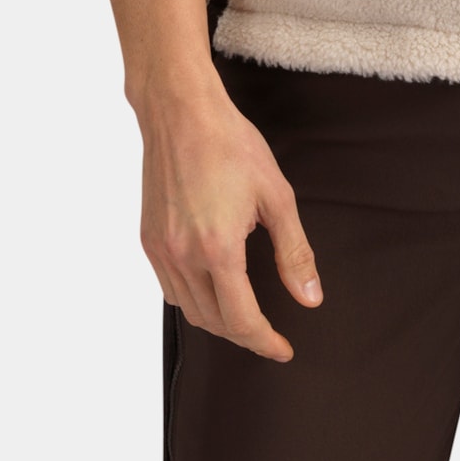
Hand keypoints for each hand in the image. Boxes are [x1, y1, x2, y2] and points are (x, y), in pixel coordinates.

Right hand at [137, 74, 323, 359]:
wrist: (180, 112)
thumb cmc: (232, 144)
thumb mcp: (276, 195)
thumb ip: (294, 252)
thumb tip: (310, 299)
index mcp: (218, 249)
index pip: (241, 320)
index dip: (265, 342)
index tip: (283, 349)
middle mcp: (183, 257)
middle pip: (214, 322)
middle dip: (245, 334)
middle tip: (270, 332)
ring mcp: (161, 250)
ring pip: (189, 311)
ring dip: (219, 321)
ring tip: (245, 314)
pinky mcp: (149, 240)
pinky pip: (170, 288)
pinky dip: (193, 300)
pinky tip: (212, 287)